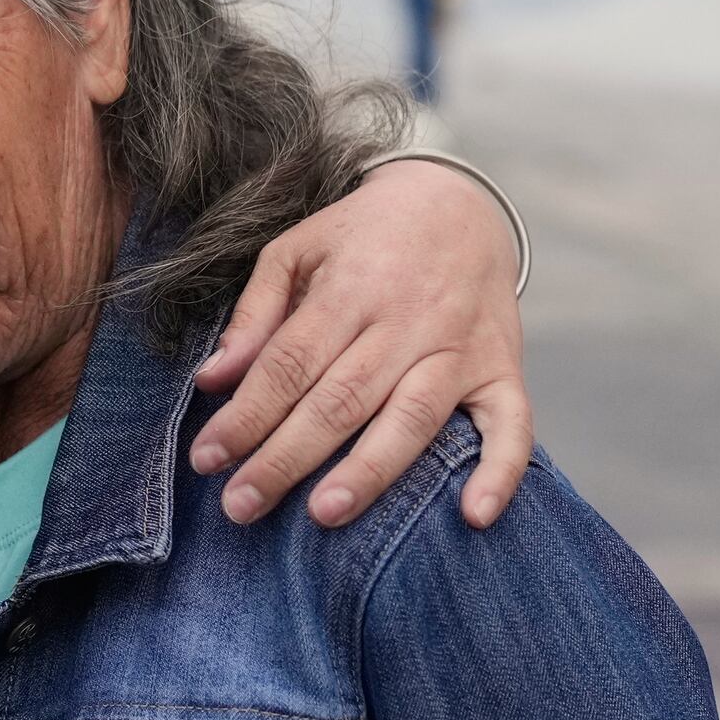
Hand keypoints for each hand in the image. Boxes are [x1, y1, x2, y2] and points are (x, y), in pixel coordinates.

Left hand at [185, 159, 529, 529]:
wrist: (460, 203)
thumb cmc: (366, 237)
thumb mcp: (298, 249)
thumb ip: (255, 314)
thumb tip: (212, 378)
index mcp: (350, 289)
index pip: (290, 363)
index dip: (247, 414)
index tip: (207, 458)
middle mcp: (407, 321)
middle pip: (341, 399)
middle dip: (286, 457)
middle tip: (241, 506)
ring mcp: (460, 349)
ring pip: (413, 417)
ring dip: (371, 471)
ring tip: (325, 514)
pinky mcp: (503, 369)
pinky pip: (512, 425)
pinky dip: (500, 472)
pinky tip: (474, 516)